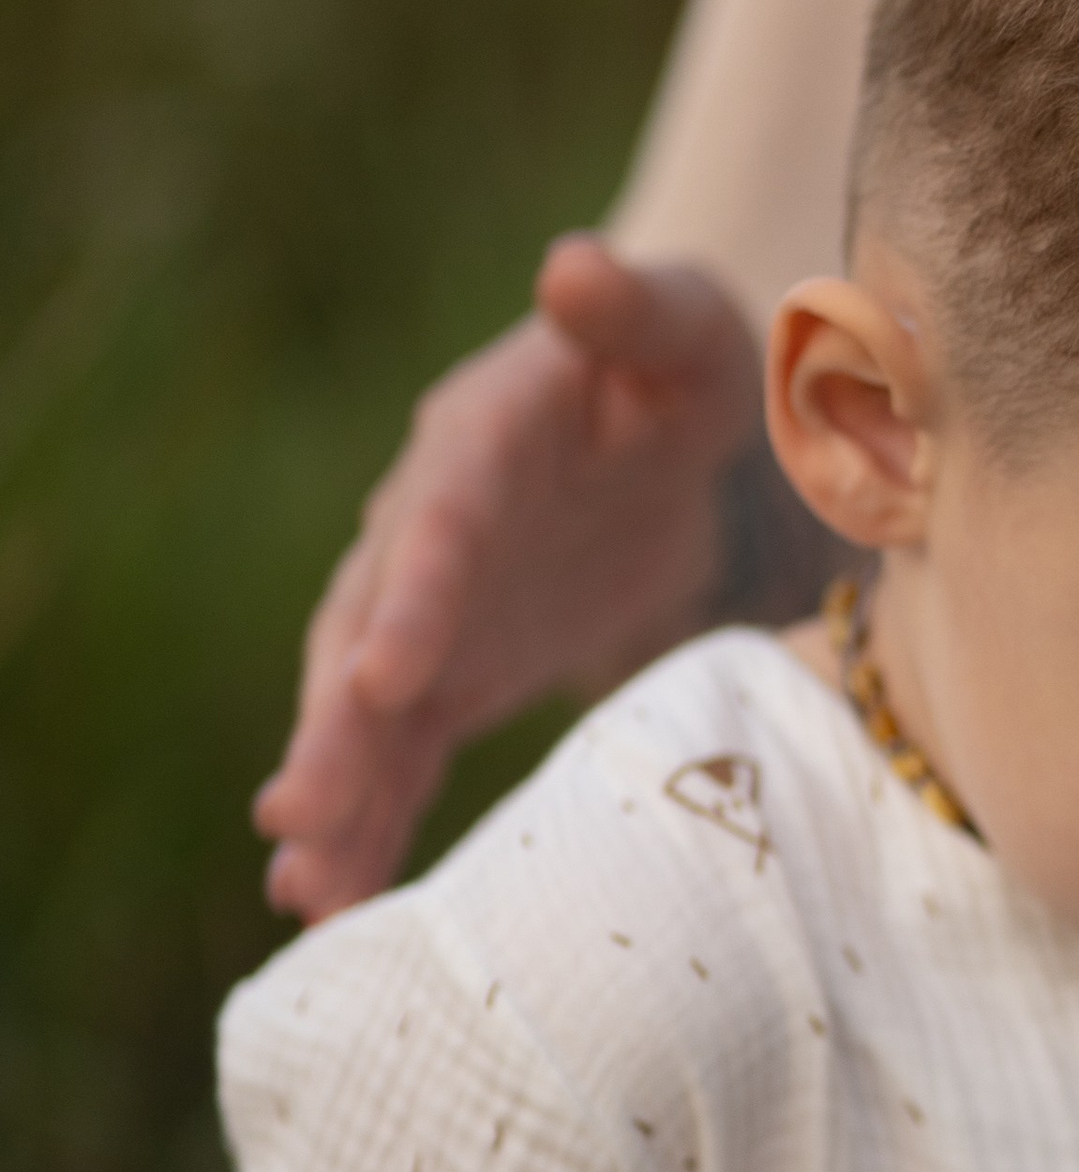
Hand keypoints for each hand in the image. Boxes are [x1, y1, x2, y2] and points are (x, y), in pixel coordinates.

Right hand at [254, 238, 767, 922]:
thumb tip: (573, 264)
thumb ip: (630, 306)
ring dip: (336, 798)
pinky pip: (402, 757)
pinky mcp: (455, 675)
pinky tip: (336, 908)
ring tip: (304, 893)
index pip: (440, 521)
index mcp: (479, 440)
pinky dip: (371, 826)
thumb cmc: (689, 362)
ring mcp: (434, 612)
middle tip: (295, 819)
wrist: (686, 429)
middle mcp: (430, 532)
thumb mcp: (685, 323)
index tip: (386, 677)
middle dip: (335, 729)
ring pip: (367, 714)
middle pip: (366, 632)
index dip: (411, 596)